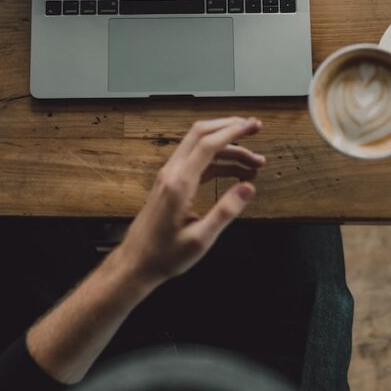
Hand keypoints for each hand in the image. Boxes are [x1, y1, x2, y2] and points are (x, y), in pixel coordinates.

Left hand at [119, 117, 265, 284]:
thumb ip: (226, 211)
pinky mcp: (171, 184)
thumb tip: (248, 188)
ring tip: (254, 163)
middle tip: (254, 128)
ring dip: (228, 149)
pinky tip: (236, 174)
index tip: (253, 126)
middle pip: (201, 134)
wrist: (136, 263)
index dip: (233, 131)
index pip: (208, 144)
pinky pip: (197, 162)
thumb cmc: (164, 255)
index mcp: (179, 183)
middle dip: (229, 127)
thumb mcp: (201, 239)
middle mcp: (172, 174)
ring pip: (200, 147)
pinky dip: (218, 162)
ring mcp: (169, 176)